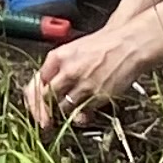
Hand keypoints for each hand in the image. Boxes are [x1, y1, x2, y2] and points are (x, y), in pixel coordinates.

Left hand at [24, 21, 157, 128]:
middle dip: (45, 110)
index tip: (36, 110)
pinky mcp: (99, 96)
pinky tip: (84, 111)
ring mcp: (84, 85)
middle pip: (46, 98)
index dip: (33, 101)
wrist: (128, 45)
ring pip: (63, 108)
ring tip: (70, 109)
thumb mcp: (72, 50)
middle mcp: (68, 71)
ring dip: (64, 112)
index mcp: (57, 57)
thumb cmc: (102, 45)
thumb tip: (44, 86)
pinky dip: (81, 115)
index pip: (35, 84)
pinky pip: (83, 113)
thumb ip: (56, 68)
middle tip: (47, 118)